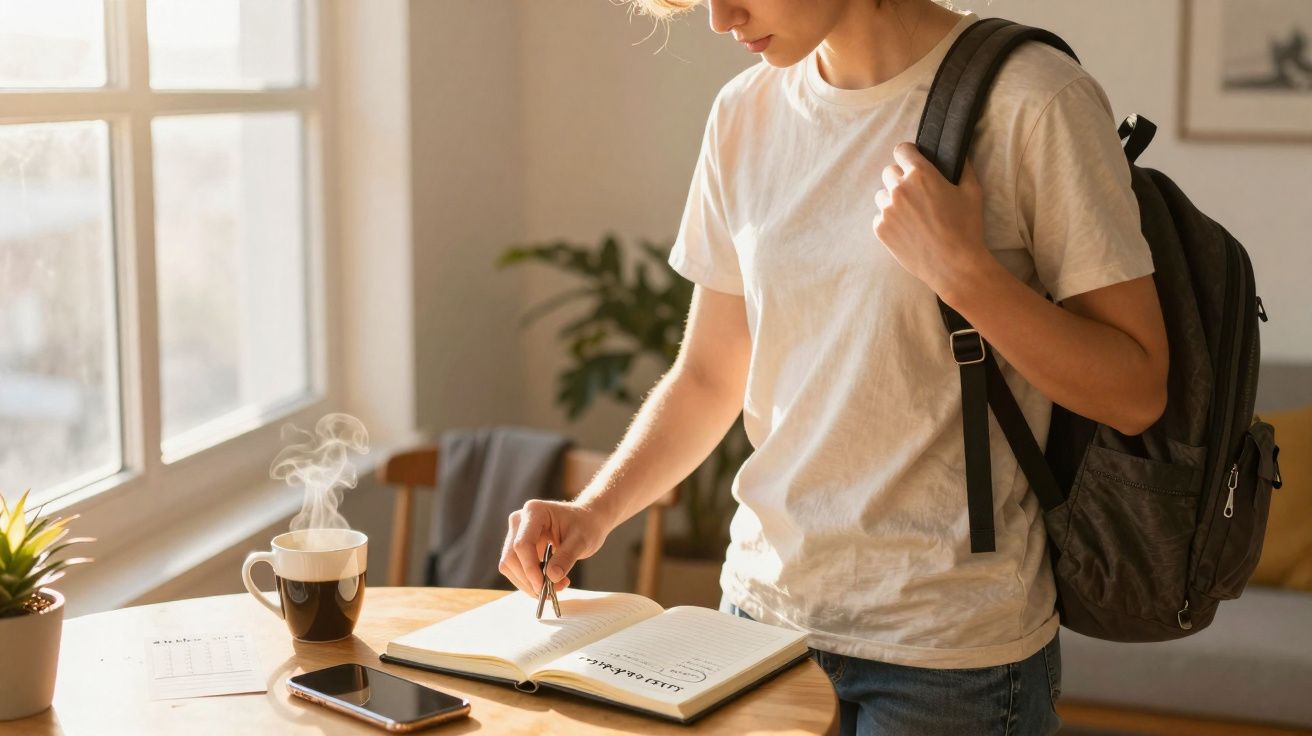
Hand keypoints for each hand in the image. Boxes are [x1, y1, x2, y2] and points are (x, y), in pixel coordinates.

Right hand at [498, 499, 609, 595]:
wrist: (586, 521)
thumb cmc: (585, 525)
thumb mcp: (582, 540)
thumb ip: (567, 557)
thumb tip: (552, 577)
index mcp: (534, 512)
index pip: (522, 544)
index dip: (530, 568)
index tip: (543, 586)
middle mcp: (519, 521)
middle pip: (511, 557)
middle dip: (529, 579)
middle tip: (553, 591)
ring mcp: (516, 533)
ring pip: (509, 566)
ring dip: (528, 583)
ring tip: (556, 586)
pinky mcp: (517, 547)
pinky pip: (515, 569)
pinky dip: (529, 581)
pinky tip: (549, 582)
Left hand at [873, 142, 990, 299]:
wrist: (954, 266)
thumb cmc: (966, 228)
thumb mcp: (972, 191)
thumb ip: (963, 167)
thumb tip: (958, 153)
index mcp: (920, 174)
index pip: (902, 150)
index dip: (909, 155)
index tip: (913, 162)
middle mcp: (899, 189)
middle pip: (889, 171)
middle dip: (901, 178)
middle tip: (917, 193)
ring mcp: (887, 210)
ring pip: (882, 194)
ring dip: (893, 199)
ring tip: (912, 214)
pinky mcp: (880, 229)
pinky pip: (879, 216)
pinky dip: (889, 220)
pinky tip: (907, 229)